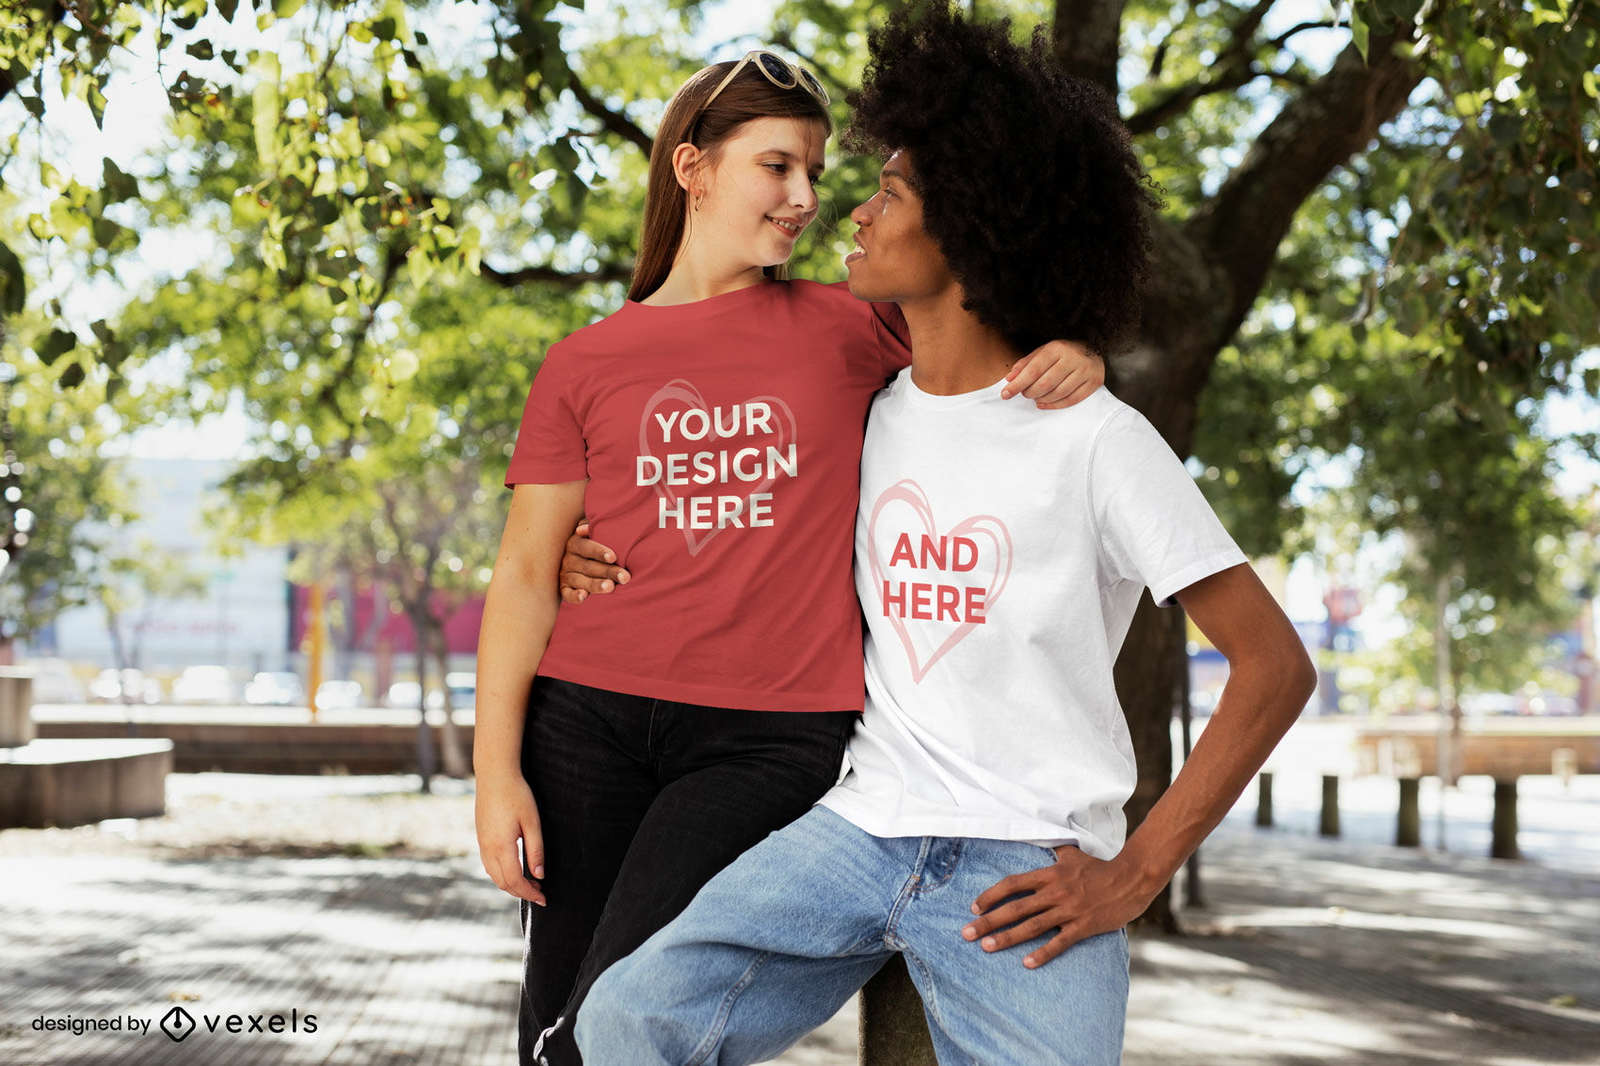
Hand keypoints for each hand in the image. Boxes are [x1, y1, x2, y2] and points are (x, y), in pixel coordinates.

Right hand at [475, 773, 547, 905]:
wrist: (494, 775)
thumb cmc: (516, 795)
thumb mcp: (532, 822)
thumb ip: (536, 850)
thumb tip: (539, 875)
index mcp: (501, 846)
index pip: (515, 880)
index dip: (530, 893)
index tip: (543, 898)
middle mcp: (487, 849)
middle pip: (502, 883)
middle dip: (521, 892)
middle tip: (539, 893)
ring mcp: (481, 843)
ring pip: (494, 875)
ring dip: (510, 885)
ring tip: (529, 884)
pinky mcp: (480, 837)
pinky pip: (489, 865)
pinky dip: (501, 874)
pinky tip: (514, 870)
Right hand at [560, 520, 628, 603]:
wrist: (576, 558)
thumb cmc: (592, 543)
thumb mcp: (590, 533)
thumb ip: (592, 527)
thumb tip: (583, 528)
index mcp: (575, 543)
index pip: (585, 547)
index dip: (598, 551)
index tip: (613, 556)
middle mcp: (568, 559)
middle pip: (587, 566)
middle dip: (607, 571)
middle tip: (624, 577)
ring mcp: (565, 574)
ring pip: (579, 580)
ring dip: (595, 584)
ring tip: (610, 587)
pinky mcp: (563, 588)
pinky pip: (566, 594)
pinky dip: (574, 596)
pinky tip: (584, 596)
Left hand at [961, 846, 1154, 968]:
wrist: (1132, 878)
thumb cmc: (1101, 866)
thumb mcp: (1073, 854)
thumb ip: (1054, 851)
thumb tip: (1041, 840)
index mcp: (1050, 874)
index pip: (1012, 884)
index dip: (991, 895)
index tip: (975, 906)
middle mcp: (1055, 892)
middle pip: (1015, 907)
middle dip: (988, 921)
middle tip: (967, 933)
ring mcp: (1069, 910)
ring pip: (1032, 926)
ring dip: (1007, 937)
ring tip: (986, 947)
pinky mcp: (1083, 926)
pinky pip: (1059, 942)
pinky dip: (1043, 953)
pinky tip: (1026, 963)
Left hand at [1001, 339, 1103, 407]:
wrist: (1095, 348)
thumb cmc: (1063, 352)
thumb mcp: (1043, 351)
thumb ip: (1026, 364)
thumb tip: (1010, 378)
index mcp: (1057, 348)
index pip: (1033, 370)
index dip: (1018, 384)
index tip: (1005, 394)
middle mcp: (1073, 358)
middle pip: (1045, 384)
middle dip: (1029, 393)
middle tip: (1024, 394)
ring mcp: (1085, 371)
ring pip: (1058, 393)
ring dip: (1042, 399)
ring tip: (1035, 397)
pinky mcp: (1094, 382)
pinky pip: (1072, 400)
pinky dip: (1055, 405)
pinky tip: (1044, 403)